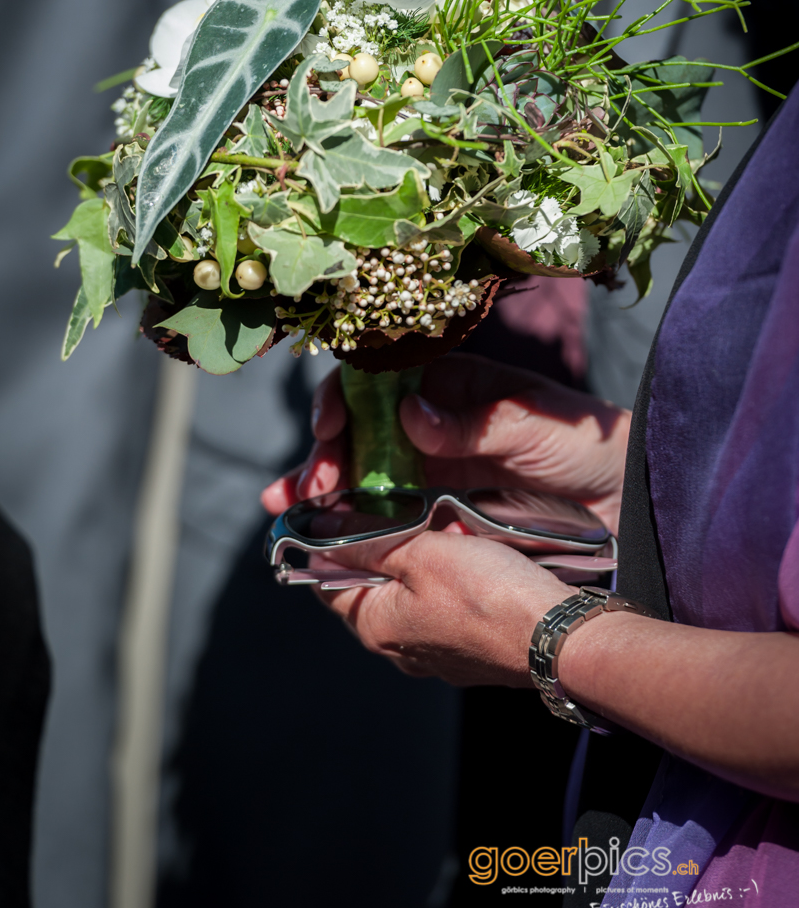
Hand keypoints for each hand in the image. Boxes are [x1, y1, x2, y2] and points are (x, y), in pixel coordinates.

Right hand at [262, 353, 630, 533]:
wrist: (625, 500)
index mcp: (451, 381)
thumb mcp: (536, 427)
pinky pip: (383, 508)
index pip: (379, 376)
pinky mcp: (434, 507)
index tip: (329, 427)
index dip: (345, 396)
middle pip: (359, 425)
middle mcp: (431, 419)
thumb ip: (475, 422)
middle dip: (323, 451)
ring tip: (283, 505)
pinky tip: (314, 531)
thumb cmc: (587, 445)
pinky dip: (347, 517)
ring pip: (360, 468)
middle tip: (307, 486)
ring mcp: (429, 464)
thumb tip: (409, 413)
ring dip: (318, 484)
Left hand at [312, 526, 571, 687]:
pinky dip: (450, 580)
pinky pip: (446, 608)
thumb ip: (369, 539)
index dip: (328, 545)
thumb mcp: (422, 551)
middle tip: (402, 513)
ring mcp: (438, 654)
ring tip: (442, 529)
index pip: (327, 583)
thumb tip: (323, 531)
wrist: (558, 639)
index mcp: (376, 627)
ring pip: (412, 595)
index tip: (340, 514)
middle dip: (383, 546)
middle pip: (372, 586)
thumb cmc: (491, 597)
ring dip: (421, 560)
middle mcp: (401, 650)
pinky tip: (471, 556)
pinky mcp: (470, 651)